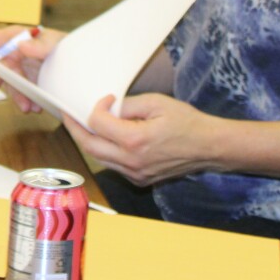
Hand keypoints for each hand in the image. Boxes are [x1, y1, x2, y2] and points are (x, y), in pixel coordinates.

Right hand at [0, 26, 64, 112]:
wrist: (79, 67)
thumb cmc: (65, 46)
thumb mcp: (56, 43)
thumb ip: (40, 45)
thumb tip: (21, 46)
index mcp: (19, 38)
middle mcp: (16, 54)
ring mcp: (21, 69)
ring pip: (11, 85)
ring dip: (17, 97)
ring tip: (28, 108)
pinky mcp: (28, 82)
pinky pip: (22, 94)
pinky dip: (27, 101)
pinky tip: (35, 108)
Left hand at [63, 93, 220, 186]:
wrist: (209, 147)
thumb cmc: (186, 122)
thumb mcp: (156, 103)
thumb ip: (127, 105)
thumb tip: (108, 107)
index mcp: (135, 140)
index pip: (97, 124)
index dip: (96, 108)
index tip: (105, 99)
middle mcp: (132, 161)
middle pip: (89, 146)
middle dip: (76, 128)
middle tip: (70, 115)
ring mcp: (135, 174)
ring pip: (99, 158)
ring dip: (90, 141)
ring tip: (86, 125)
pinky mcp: (139, 180)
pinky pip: (113, 166)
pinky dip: (106, 151)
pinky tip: (109, 139)